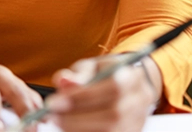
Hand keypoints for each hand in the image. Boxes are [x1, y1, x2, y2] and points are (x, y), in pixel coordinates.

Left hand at [44, 55, 160, 131]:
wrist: (131, 87)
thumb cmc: (106, 74)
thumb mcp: (92, 66)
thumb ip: (78, 74)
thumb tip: (62, 81)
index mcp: (131, 77)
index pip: (112, 88)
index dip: (83, 97)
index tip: (54, 102)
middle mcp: (139, 101)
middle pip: (112, 115)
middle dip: (76, 118)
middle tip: (52, 116)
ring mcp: (138, 122)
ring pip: (111, 131)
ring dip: (79, 129)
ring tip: (59, 122)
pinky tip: (70, 129)